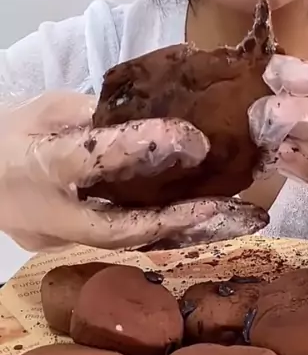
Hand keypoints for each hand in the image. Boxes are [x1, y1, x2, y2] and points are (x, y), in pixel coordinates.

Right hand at [0, 92, 265, 251]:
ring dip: (183, 230)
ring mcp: (61, 241)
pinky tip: (203, 221)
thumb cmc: (8, 134)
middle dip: (184, 219)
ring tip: (235, 219)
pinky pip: (123, 240)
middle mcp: (53, 216)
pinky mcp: (70, 248)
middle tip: (237, 210)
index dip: (145, 149)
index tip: (195, 139)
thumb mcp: (46, 107)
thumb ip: (96, 112)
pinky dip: (164, 231)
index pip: (96, 157)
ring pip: (128, 241)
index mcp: (38, 166)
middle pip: (124, 226)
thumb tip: (155, 114)